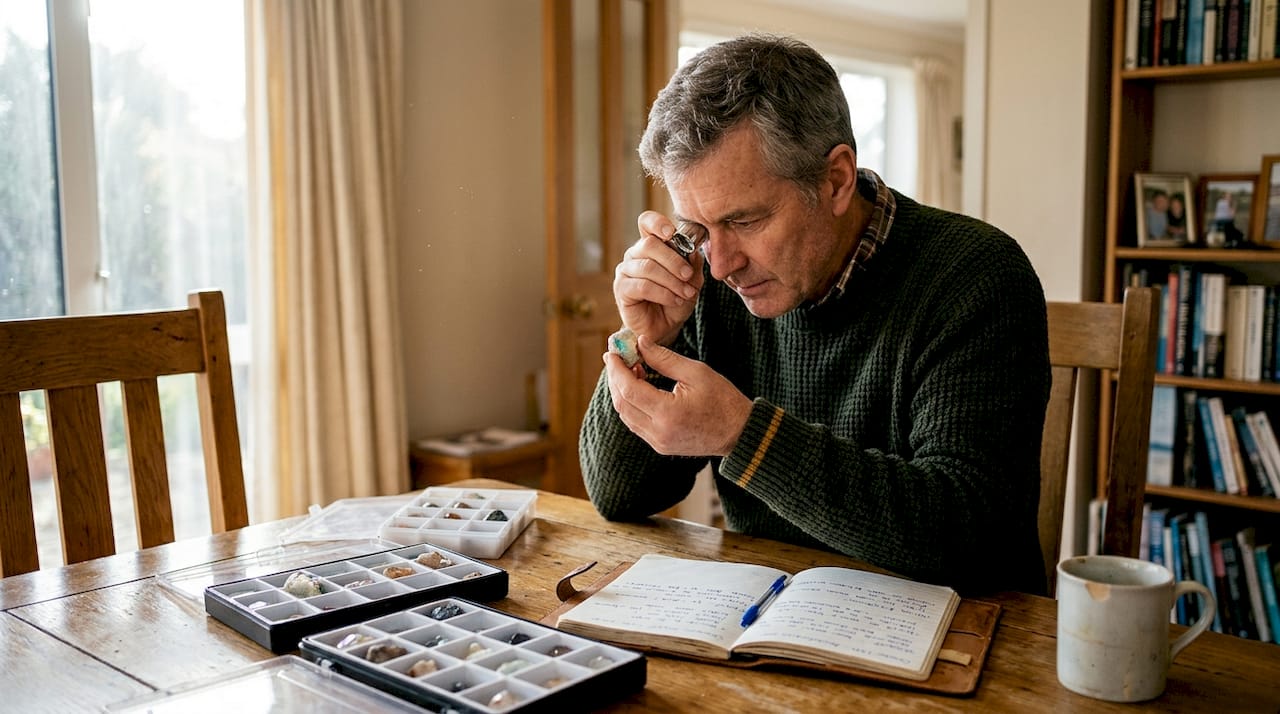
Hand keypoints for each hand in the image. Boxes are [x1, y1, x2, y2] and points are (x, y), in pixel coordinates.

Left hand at [604, 335, 751, 456]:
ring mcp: (658, 442)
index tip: (612, 352)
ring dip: (621, 392)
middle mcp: (659, 432)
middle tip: (616, 358)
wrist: (739, 433)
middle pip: (622, 404)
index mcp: (668, 413)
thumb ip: (664, 358)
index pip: (629, 390)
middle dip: (615, 379)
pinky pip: (635, 424)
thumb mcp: (696, 372)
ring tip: (630, 369)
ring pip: (626, 415)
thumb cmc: (723, 400)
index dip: (616, 369)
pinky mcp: (660, 446)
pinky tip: (639, 387)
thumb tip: (641, 343)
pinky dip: (631, 404)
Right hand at [613, 211, 705, 346]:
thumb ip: (692, 264)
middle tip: (687, 274)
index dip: (657, 223)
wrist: (665, 328)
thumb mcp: (691, 281)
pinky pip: (643, 286)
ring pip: (648, 267)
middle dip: (673, 260)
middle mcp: (635, 255)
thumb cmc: (676, 300)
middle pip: (649, 244)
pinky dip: (663, 293)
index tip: (672, 233)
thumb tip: (692, 251)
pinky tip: (674, 300)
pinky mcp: (622, 289)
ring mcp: (625, 271)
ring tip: (686, 293)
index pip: (647, 223)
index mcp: (651, 246)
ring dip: (671, 281)